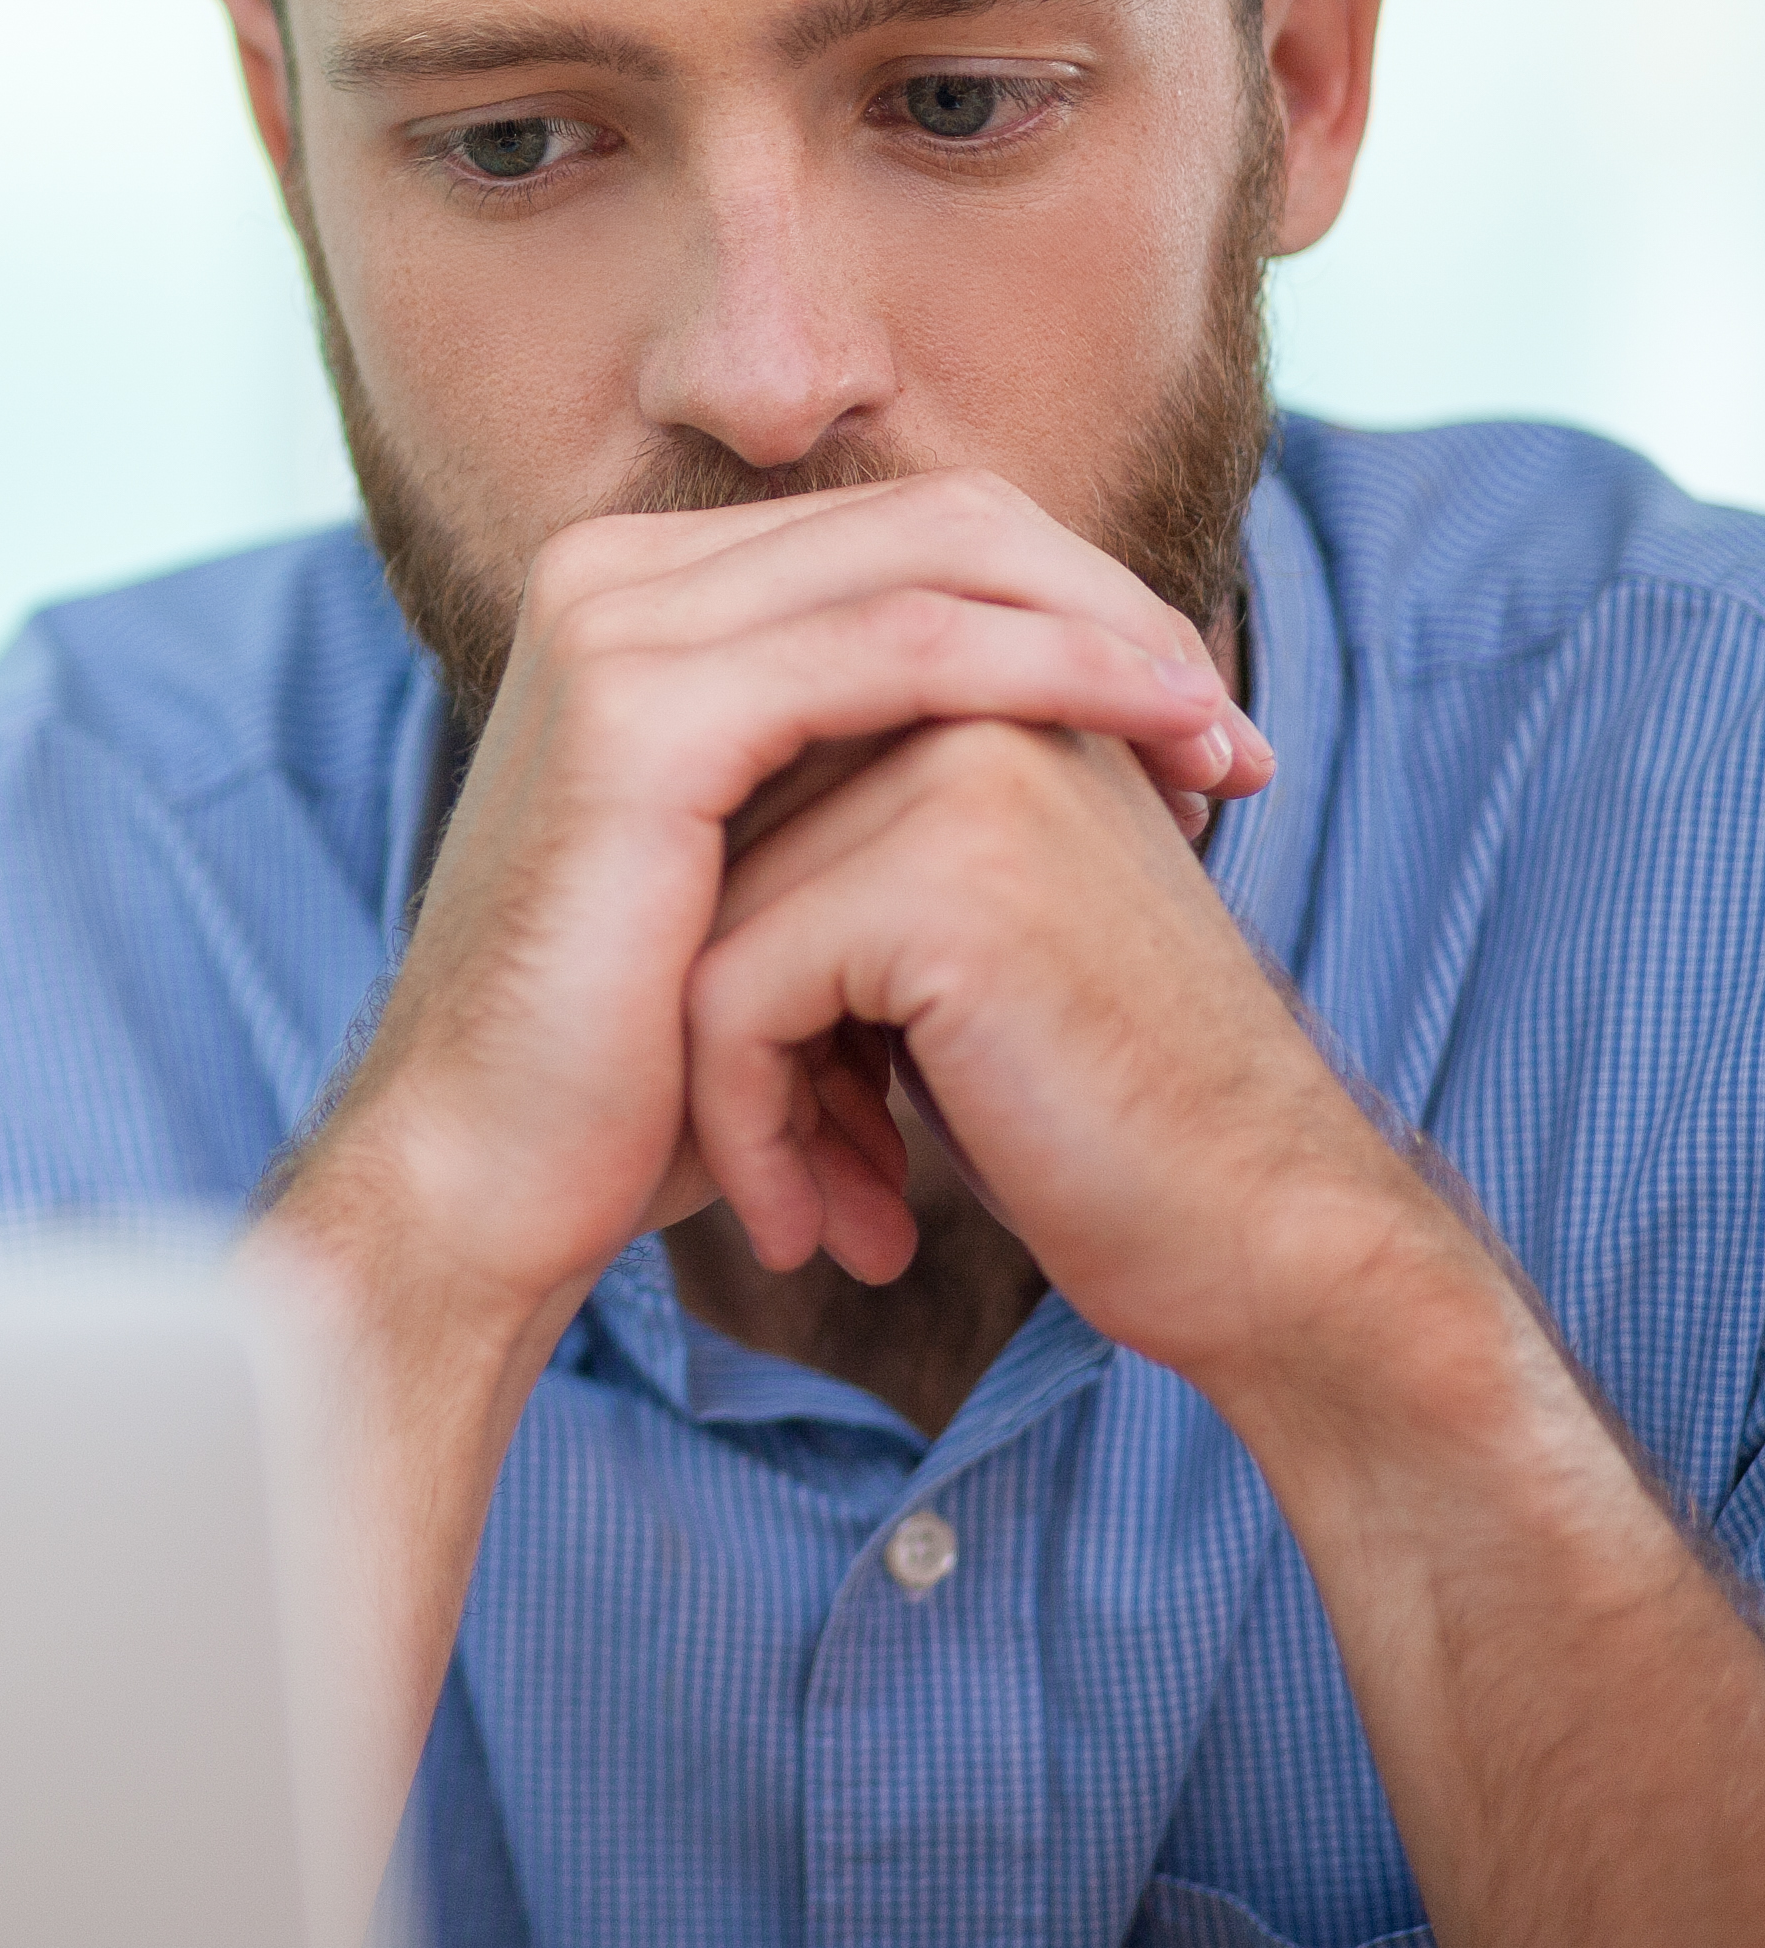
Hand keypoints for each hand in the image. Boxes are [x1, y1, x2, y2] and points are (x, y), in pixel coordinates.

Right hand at [276, 469, 1272, 1333]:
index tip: (1188, 724)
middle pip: (933, 517)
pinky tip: (1153, 737)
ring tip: (1224, 750)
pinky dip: (1055, 675)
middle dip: (1111, 606)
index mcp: (633, 595)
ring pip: (937, 557)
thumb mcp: (762, 882)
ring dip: (1112, 638)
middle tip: (1232, 734)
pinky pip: (905, 646)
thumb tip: (1039, 736)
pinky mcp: (643, 707)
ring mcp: (615, 625)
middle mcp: (610, 575)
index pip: (902, 531)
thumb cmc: (629, 1066)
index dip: (1067, 603)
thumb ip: (854, 780)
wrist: (483, 1179)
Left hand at [682, 711, 1405, 1380]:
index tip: (825, 1116)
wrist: (1276, 1247)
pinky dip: (748, 1138)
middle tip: (825, 1177)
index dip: (758, 979)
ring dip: (742, 1105)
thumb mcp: (954, 961)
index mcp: (992, 700)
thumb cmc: (1103, 1122)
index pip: (754, 807)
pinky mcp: (937, 887)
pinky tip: (837, 1238)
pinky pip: (726, 1005)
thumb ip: (842, 859)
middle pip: (718, 862)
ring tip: (833, 1213)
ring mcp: (959, 781)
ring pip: (706, 935)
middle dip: (743, 1038)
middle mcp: (977, 705)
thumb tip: (671, 846)